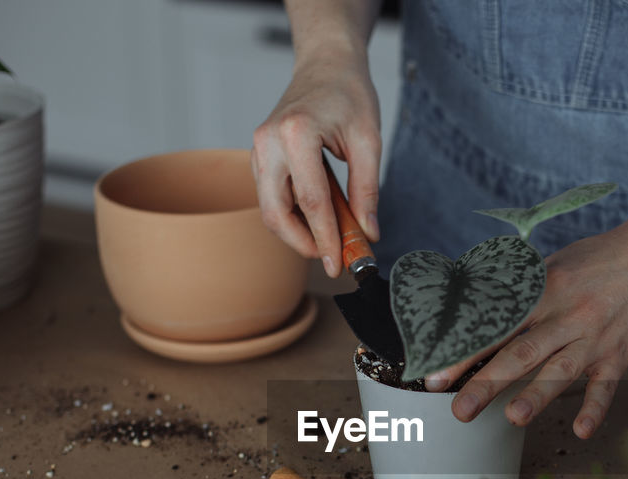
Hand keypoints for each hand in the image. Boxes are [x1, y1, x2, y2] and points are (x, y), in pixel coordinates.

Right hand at [252, 54, 380, 277]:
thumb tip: (369, 232)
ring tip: (330, 239)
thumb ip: (368, 189)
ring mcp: (258, 149)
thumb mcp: (369, 140)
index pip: (311, 202)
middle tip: (331, 259)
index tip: (338, 265)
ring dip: (297, 232)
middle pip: (276, 213)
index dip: (325, 239)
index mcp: (296, 134)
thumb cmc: (349, 94)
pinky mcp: (260, 155)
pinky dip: (292, 215)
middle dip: (303, 243)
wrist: (326, 63)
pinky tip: (317, 220)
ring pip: (269, 208)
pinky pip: (271, 196)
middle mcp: (268, 142)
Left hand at [425, 226, 627, 438]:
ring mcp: (594, 338)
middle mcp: (566, 315)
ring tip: (513, 418)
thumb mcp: (549, 265)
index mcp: (542, 291)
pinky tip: (581, 430)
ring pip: (561, 370)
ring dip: (537, 395)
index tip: (437, 375)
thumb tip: (470, 315)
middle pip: (522, 353)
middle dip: (488, 382)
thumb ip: (515, 293)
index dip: (464, 352)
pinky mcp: (618, 355)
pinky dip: (595, 409)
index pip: (496, 325)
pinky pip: (605, 386)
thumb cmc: (593, 261)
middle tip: (460, 409)